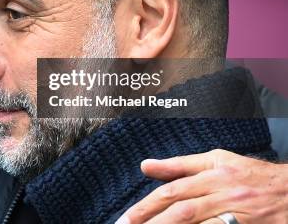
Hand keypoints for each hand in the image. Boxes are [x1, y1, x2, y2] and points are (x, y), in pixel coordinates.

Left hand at [116, 149, 287, 223]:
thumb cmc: (252, 176)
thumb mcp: (217, 161)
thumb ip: (180, 165)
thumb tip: (146, 165)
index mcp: (213, 173)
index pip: (173, 190)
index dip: (147, 206)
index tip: (126, 219)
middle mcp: (224, 193)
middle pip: (181, 210)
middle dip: (151, 221)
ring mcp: (238, 214)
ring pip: (197, 223)